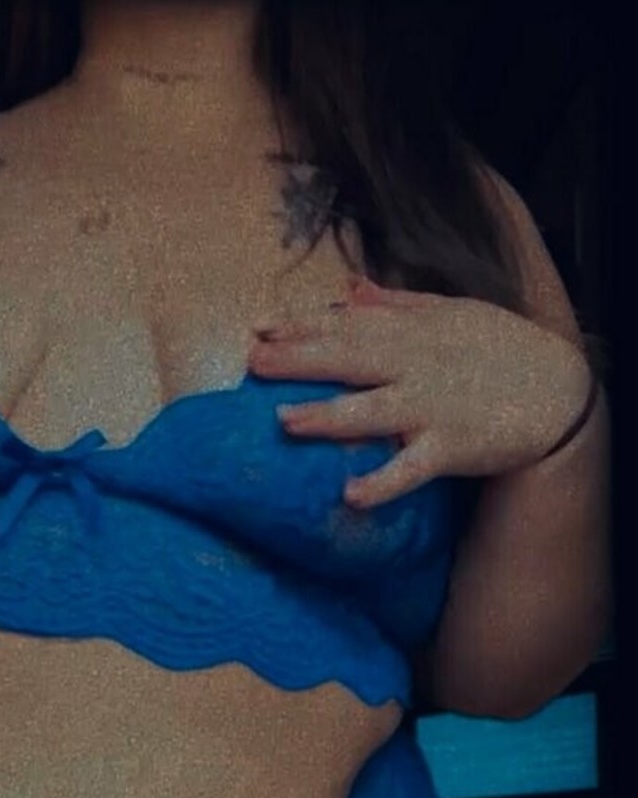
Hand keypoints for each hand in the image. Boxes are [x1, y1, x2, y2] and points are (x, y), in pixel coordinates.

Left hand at [247, 276, 592, 507]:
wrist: (557, 391)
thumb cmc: (499, 349)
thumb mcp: (451, 313)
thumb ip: (396, 303)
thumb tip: (348, 289)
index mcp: (413, 332)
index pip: (348, 324)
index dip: (301, 325)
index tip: (258, 327)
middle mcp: (417, 365)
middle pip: (350, 359)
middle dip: (300, 360)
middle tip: (253, 363)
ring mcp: (432, 408)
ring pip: (373, 411)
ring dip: (329, 417)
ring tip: (285, 420)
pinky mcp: (450, 448)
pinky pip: (411, 469)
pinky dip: (383, 483)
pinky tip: (351, 495)